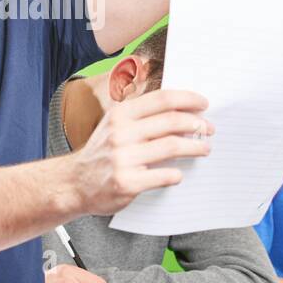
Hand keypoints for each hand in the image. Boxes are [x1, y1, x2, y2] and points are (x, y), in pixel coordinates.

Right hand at [70, 88, 213, 215]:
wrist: (74, 183)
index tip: (203, 104)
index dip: (188, 99)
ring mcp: (123, 158)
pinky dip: (176, 174)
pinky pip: (164, 175)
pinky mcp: (127, 182)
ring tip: (204, 149)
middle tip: (208, 129)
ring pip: (173, 146)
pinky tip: (179, 174)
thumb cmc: (101, 153)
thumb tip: (182, 110)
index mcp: (120, 114)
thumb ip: (141, 116)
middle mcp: (121, 133)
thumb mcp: (114, 125)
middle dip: (197, 124)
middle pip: (172, 121)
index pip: (162, 99)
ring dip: (195, 147)